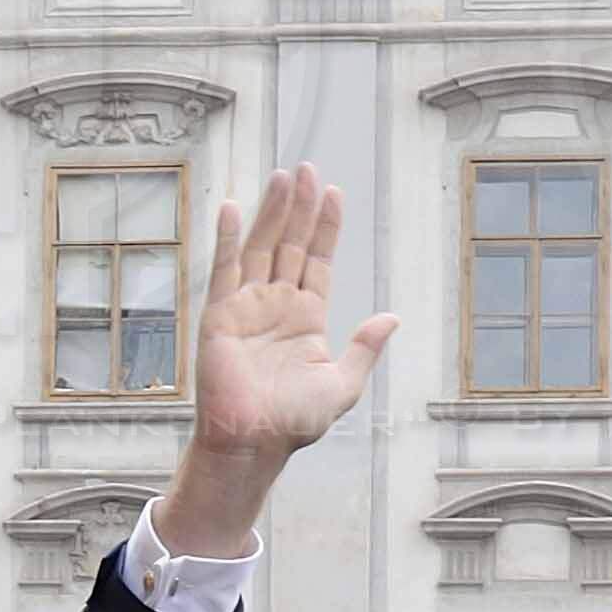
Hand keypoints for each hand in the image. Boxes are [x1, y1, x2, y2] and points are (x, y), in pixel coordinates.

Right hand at [188, 167, 399, 463]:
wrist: (254, 442)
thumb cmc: (294, 422)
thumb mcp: (343, 383)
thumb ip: (365, 348)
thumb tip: (391, 317)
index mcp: (306, 317)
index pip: (317, 259)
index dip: (325, 226)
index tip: (333, 193)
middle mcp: (276, 305)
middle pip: (289, 243)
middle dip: (299, 206)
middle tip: (306, 169)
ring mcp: (247, 307)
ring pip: (262, 248)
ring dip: (272, 211)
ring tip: (283, 177)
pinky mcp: (220, 315)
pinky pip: (225, 269)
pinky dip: (229, 238)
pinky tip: (236, 208)